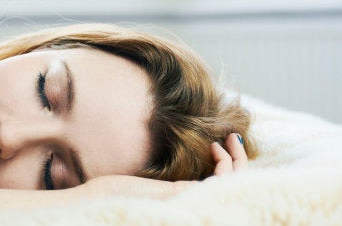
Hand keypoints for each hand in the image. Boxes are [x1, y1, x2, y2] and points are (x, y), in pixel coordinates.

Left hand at [73, 133, 247, 198]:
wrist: (101, 199)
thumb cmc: (119, 192)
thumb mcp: (153, 183)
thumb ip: (172, 181)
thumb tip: (184, 165)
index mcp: (186, 203)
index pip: (222, 189)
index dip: (232, 167)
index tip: (222, 144)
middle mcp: (192, 205)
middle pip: (234, 188)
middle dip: (241, 161)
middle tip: (234, 137)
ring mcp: (189, 201)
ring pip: (231, 184)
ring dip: (236, 159)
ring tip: (227, 139)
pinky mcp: (181, 194)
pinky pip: (219, 183)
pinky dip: (224, 164)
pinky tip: (214, 147)